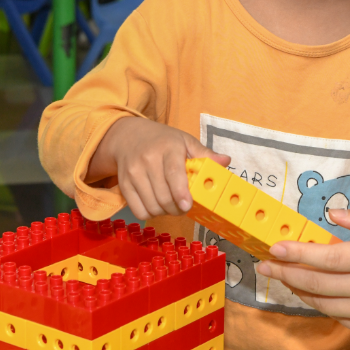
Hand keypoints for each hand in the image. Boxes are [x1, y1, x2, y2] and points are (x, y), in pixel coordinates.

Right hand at [89, 117, 229, 220]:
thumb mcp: (185, 141)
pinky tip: (156, 204)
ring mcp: (133, 173)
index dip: (180, 192)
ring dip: (165, 212)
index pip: (173, 172)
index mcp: (167, 147)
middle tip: (185, 206)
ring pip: (152, 206)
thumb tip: (226, 161)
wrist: (129, 136)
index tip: (187, 205)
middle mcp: (147, 160)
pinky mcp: (124, 184)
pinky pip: (138, 210)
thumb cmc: (163, 141)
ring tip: (171, 204)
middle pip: (163, 195)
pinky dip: (150, 213)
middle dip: (177, 208)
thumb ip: (205, 154)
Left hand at [256, 208, 349, 343]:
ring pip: (322, 303)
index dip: (297, 254)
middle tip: (264, 267)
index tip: (274, 248)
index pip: (328, 258)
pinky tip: (310, 292)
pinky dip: (318, 304)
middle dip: (285, 274)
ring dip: (298, 291)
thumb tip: (332, 216)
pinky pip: (336, 316)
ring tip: (282, 278)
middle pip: (317, 283)